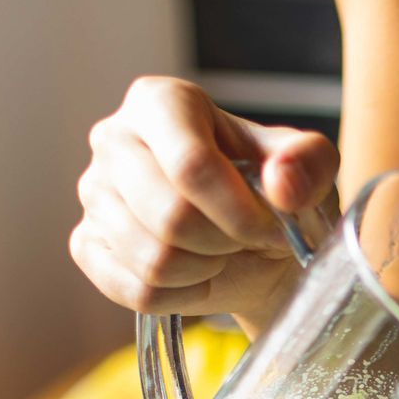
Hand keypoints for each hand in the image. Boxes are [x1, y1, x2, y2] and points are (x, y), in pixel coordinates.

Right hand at [70, 76, 339, 329]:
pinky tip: (196, 274)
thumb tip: (282, 183)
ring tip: (221, 251)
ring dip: (205, 269)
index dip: (240, 213)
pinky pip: (137, 290)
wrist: (256, 245)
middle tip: (246, 239)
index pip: (191, 165)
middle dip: (225, 243)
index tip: (273, 229)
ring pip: (153, 259)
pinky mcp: (87, 245)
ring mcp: (94, 194)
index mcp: (162, 102)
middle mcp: (114, 139)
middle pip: (170, 216)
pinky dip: (181, 295)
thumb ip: (310, 163)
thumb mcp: (310, 168)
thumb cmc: (275, 195)